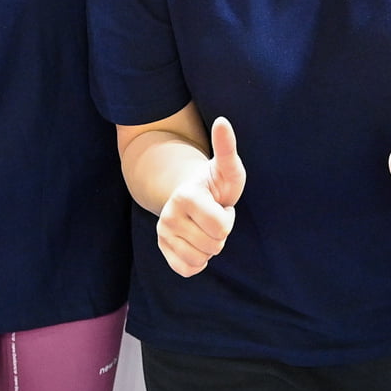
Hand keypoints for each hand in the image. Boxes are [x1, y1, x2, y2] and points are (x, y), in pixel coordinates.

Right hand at [156, 117, 245, 276]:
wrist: (193, 194)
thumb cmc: (215, 182)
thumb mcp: (227, 167)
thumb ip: (226, 147)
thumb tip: (222, 121)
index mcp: (186, 196)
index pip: (222, 228)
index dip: (228, 218)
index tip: (221, 205)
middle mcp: (169, 215)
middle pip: (214, 246)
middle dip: (220, 233)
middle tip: (212, 215)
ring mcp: (163, 232)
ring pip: (200, 259)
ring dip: (210, 246)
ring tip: (204, 226)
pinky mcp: (162, 247)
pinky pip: (187, 269)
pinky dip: (197, 261)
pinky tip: (196, 242)